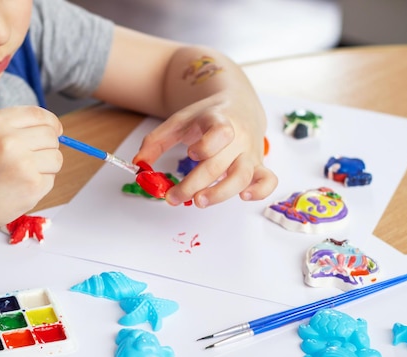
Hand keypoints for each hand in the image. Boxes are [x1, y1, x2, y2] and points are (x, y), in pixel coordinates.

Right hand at [0, 106, 62, 231]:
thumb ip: (13, 128)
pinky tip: (19, 188)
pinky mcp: (33, 185)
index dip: (51, 123)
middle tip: (32, 159)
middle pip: (50, 136)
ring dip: (46, 167)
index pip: (38, 114)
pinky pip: (51, 179)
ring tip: (22, 175)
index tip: (55, 130)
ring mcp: (23, 163)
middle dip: (48, 147)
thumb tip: (52, 128)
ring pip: (56, 158)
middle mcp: (9, 140)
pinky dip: (40, 185)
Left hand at [133, 94, 276, 207]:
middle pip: (221, 164)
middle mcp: (239, 137)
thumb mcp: (180, 121)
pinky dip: (261, 190)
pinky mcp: (258, 164)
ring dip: (221, 193)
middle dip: (195, 184)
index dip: (206, 146)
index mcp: (220, 120)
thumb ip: (156, 140)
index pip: (220, 132)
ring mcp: (250, 152)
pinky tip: (244, 198)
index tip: (190, 154)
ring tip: (200, 202)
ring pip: (242, 176)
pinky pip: (268, 179)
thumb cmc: (206, 117)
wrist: (239, 105)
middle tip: (175, 197)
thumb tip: (138, 164)